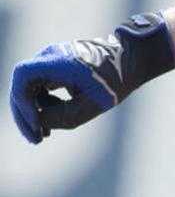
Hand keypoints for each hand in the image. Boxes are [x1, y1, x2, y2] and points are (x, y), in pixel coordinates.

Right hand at [9, 12, 174, 144]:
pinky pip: (40, 88)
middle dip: (25, 114)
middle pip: (22, 84)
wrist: (130, 61)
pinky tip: (48, 126)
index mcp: (59, 61)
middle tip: (35, 140)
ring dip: (32, 112)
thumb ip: (64, 116)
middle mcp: (50, 57)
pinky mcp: (56, 69)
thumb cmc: (115, 81)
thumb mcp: (92, 105)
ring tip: (42, 137)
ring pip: (29, 88)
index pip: (23, 75)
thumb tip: (39, 122)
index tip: (36, 124)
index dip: (23, 101)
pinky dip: (41, 106)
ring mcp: (51, 62)